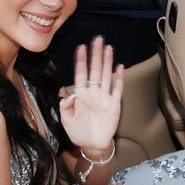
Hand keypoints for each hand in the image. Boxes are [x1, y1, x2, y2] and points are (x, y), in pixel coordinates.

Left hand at [60, 35, 123, 151]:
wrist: (93, 145)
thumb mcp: (66, 120)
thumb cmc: (78, 132)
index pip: (81, 74)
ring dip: (107, 62)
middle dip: (96, 55)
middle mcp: (93, 93)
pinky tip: (120, 67)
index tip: (80, 48)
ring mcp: (104, 98)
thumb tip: (67, 94)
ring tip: (108, 48)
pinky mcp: (114, 105)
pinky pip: (117, 89)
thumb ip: (65, 106)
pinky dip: (119, 78)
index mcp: (81, 95)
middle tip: (97, 39)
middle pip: (95, 70)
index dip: (81, 61)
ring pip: (106, 76)